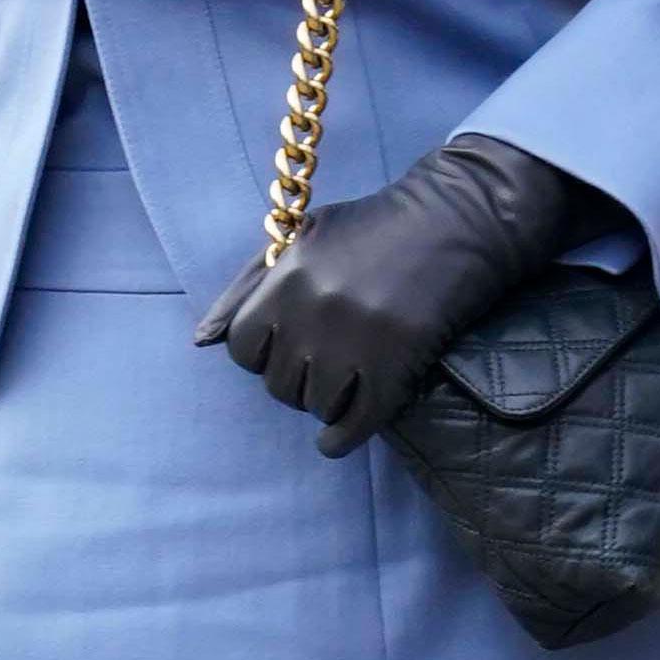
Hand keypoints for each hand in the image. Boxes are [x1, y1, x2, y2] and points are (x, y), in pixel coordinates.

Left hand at [195, 131, 610, 454]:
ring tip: (343, 386)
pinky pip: (354, 425)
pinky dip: (342, 439)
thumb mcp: (303, 238)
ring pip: (316, 406)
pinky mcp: (398, 365)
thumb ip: (247, 285)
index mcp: (288, 278)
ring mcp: (357, 341)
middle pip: (278, 384)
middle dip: (296, 380)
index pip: (243, 350)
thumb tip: (202, 340)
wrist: (457, 220)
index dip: (262, 355)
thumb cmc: (375, 227)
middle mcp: (315, 312)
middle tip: (323, 365)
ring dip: (326, 403)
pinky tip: (340, 437)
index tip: (286, 349)